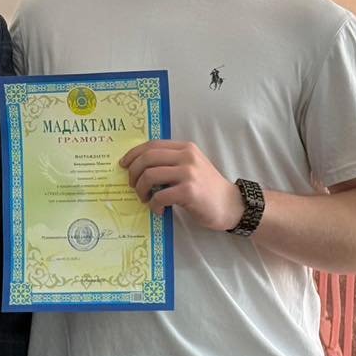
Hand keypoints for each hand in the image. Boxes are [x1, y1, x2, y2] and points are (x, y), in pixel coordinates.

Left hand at [120, 140, 241, 231]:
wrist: (231, 205)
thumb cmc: (206, 188)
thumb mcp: (191, 166)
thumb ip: (170, 162)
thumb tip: (138, 166)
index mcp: (185, 148)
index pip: (151, 145)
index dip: (133, 154)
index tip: (124, 165)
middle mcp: (186, 156)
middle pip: (147, 158)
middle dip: (133, 173)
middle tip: (133, 186)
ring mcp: (188, 173)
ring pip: (149, 175)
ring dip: (141, 190)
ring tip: (145, 199)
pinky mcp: (189, 191)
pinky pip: (159, 195)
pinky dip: (154, 205)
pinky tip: (159, 210)